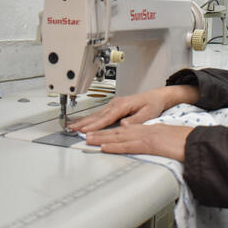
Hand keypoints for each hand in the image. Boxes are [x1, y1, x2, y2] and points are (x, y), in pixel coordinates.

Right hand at [69, 85, 198, 132]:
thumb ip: (135, 120)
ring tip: (71, 126)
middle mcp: (116, 104)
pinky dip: (89, 118)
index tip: (85, 130)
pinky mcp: (113, 107)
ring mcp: (113, 104)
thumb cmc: (153, 104)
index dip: (95, 125)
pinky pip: (99, 113)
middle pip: (97, 115)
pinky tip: (82, 122)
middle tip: (71, 129)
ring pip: (96, 114)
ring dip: (83, 120)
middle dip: (83, 123)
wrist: (156, 97)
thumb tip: (123, 125)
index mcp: (123, 105)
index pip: (106, 118)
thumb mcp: (148, 113)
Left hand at [85, 123, 193, 160]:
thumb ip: (158, 142)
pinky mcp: (150, 144)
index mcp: (150, 129)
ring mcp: (148, 136)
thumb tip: (151, 147)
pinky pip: (129, 145)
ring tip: (89, 140)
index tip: (98, 134)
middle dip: (101, 132)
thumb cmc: (187, 142)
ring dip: (103, 138)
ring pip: (120, 136)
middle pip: (119, 131)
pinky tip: (105, 147)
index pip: (126, 130)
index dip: (111, 131)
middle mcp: (146, 130)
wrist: (199, 141)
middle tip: (86, 135)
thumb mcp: (169, 140)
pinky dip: (115, 146)